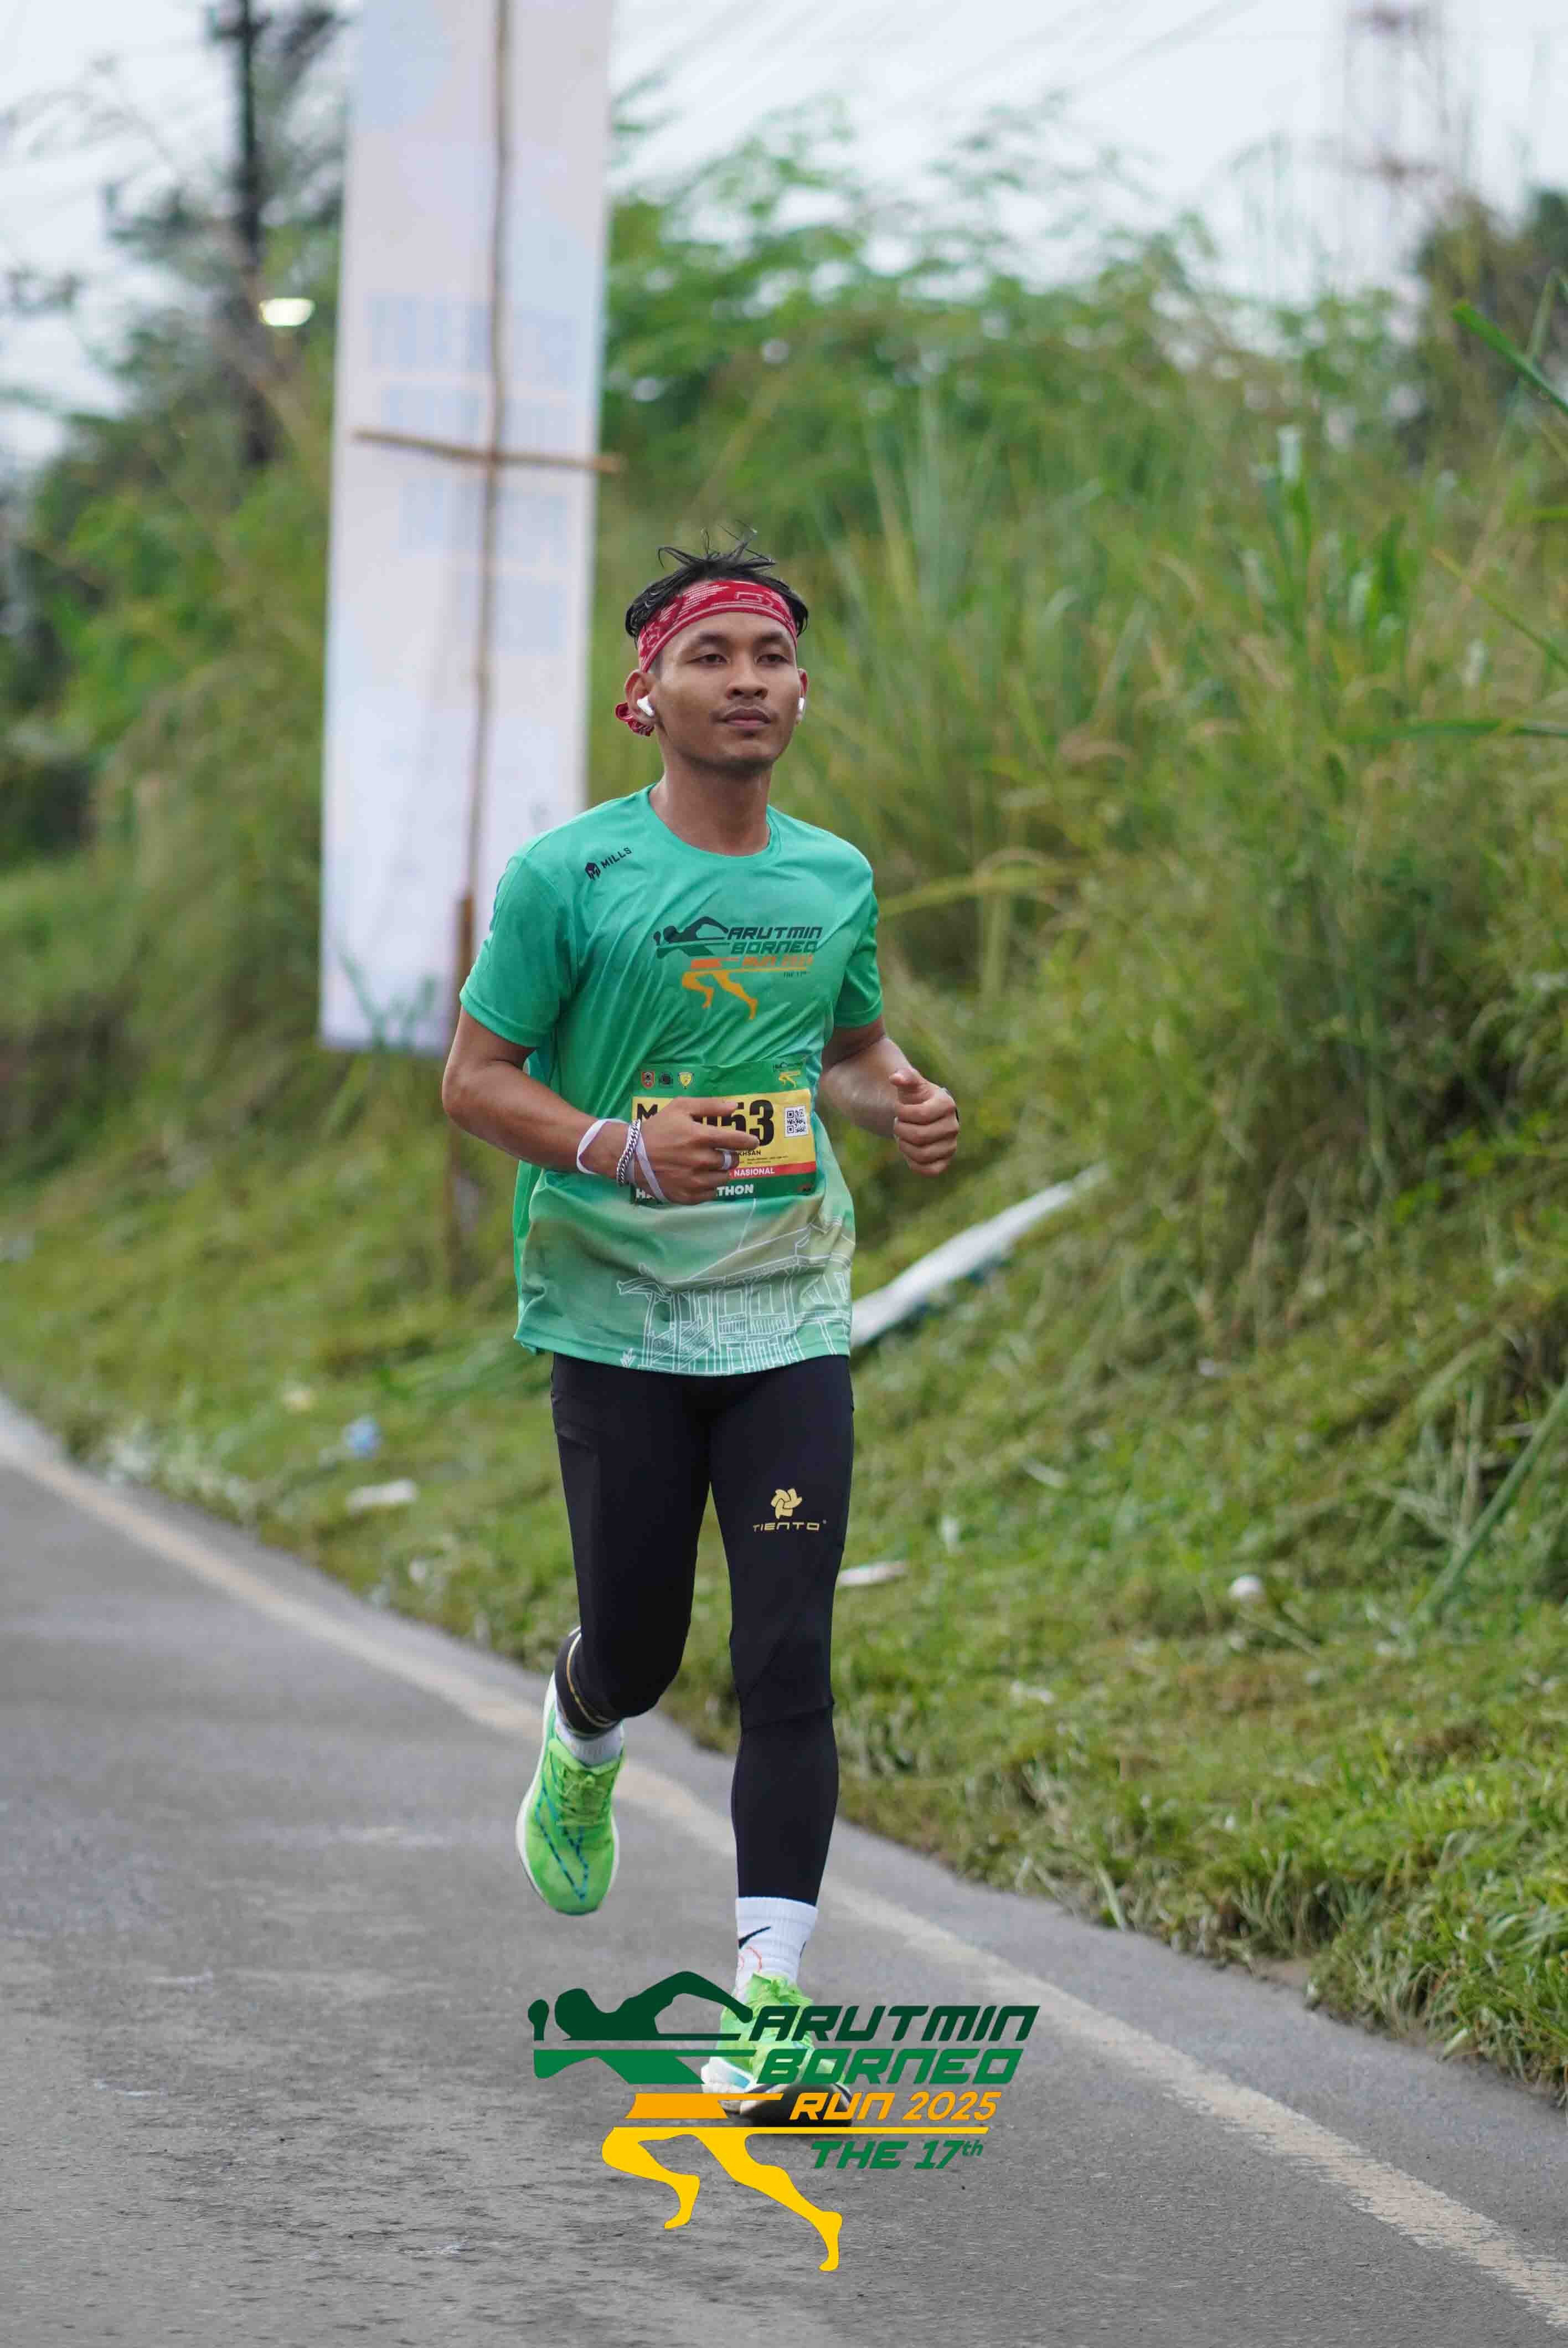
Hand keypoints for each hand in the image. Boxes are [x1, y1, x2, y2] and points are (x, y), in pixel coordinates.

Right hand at [632, 1096, 765, 1204]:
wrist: (630, 1155)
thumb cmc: (658, 1128)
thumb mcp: (680, 1107)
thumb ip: (709, 1106)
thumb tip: (735, 1107)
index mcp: (700, 1137)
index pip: (736, 1141)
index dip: (748, 1141)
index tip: (752, 1142)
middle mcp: (700, 1160)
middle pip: (731, 1161)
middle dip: (729, 1155)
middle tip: (720, 1152)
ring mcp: (693, 1181)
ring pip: (723, 1179)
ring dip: (720, 1171)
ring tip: (708, 1165)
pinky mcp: (687, 1195)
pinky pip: (711, 1194)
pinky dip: (709, 1186)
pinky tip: (698, 1177)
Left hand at [890, 1066, 958, 1178]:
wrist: (921, 1116)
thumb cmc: (916, 1098)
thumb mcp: (911, 1085)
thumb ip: (905, 1077)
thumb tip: (895, 1077)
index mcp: (947, 1104)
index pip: (920, 1114)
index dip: (902, 1113)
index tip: (898, 1108)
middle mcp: (953, 1126)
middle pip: (920, 1136)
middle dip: (901, 1130)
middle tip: (899, 1123)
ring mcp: (951, 1146)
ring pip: (922, 1154)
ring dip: (904, 1146)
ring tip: (903, 1136)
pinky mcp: (945, 1161)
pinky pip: (928, 1170)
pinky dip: (913, 1162)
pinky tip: (909, 1150)